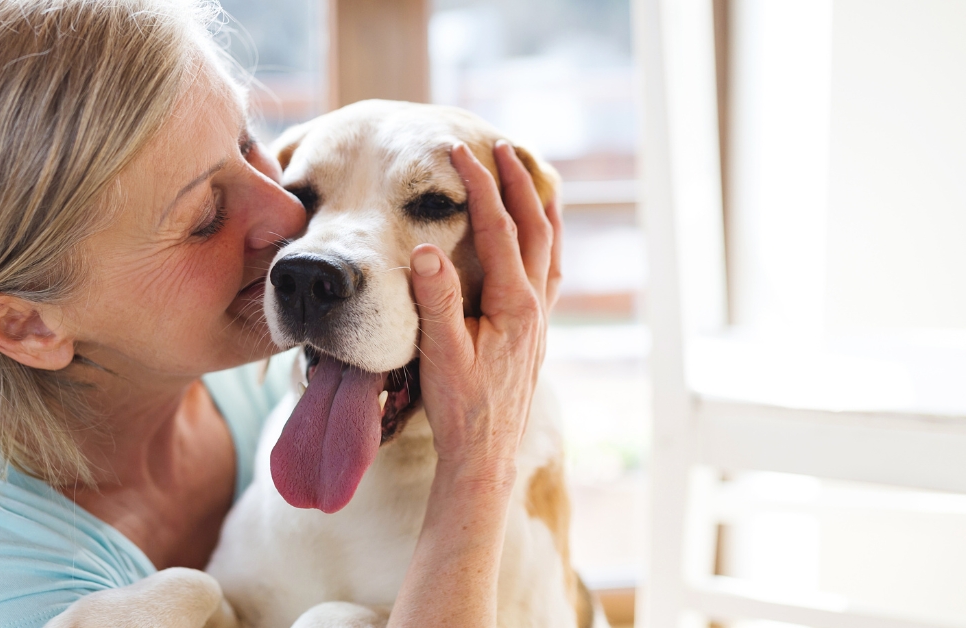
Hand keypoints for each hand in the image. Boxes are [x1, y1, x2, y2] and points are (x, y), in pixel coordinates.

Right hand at [409, 141, 561, 479]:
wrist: (484, 456)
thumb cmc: (460, 409)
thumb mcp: (440, 355)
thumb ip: (436, 301)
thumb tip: (425, 250)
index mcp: (514, 305)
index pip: (499, 229)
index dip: (480, 186)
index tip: (458, 152)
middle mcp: (535, 307)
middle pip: (534, 228)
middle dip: (517, 182)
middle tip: (501, 146)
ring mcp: (540, 319)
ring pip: (549, 248)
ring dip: (539, 207)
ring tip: (532, 176)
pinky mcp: (535, 333)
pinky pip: (548, 272)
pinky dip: (544, 242)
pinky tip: (538, 239)